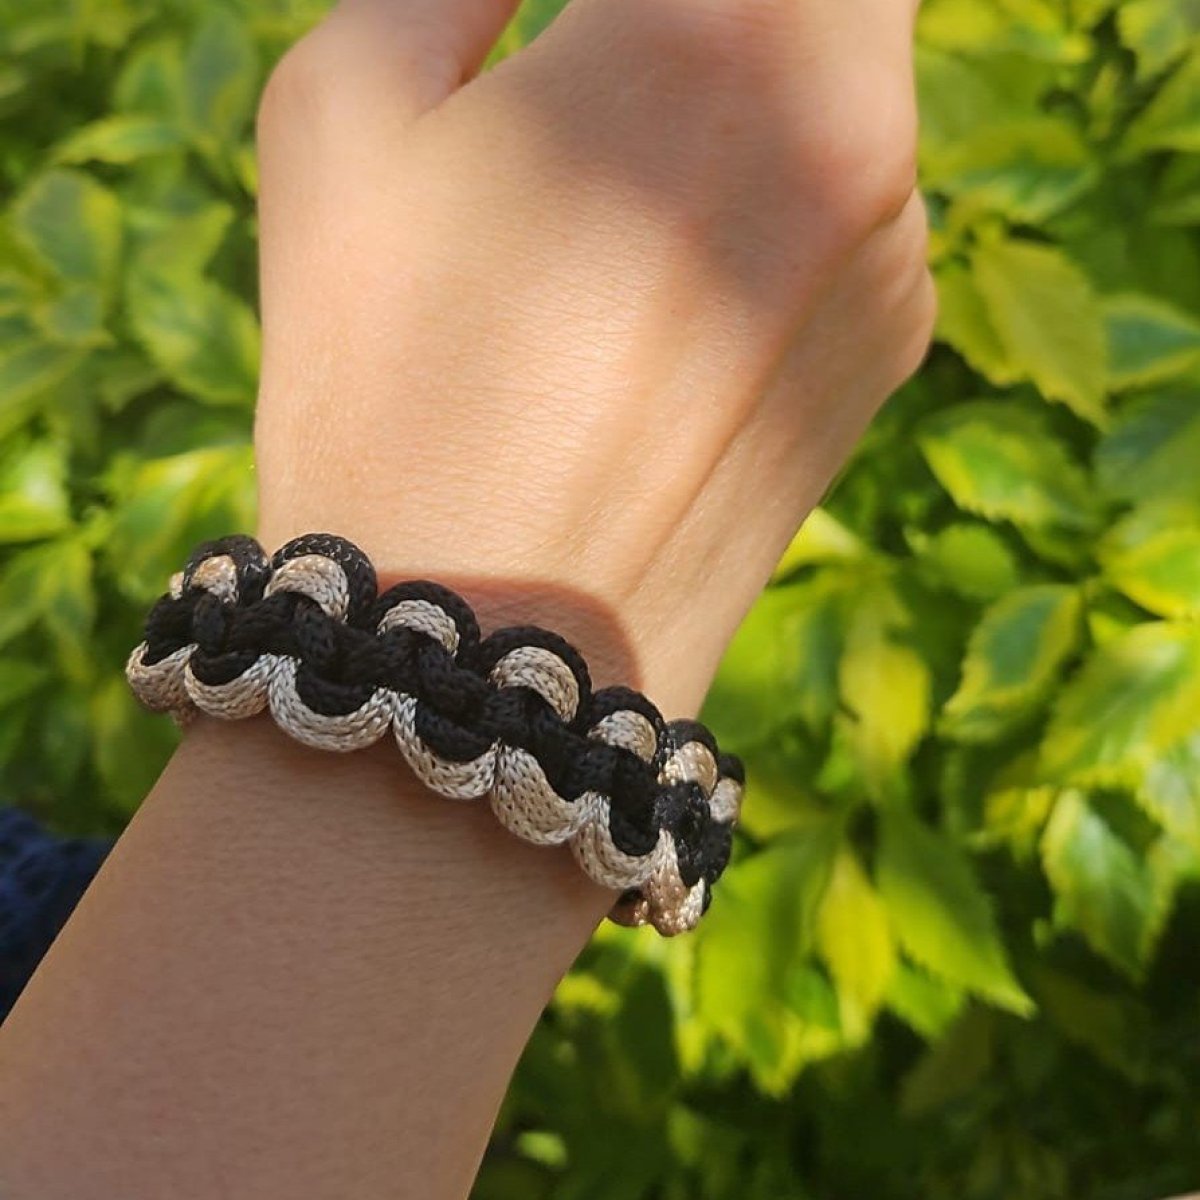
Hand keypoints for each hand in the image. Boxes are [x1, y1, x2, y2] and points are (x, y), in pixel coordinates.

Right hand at [252, 0, 934, 718]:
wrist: (493, 647)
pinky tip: (671, 293)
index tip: (573, 30)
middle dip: (717, 13)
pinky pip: (859, 198)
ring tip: (621, 185)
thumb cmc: (383, 384)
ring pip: (850, 68)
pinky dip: (780, 189)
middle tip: (617, 66)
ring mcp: (896, 246)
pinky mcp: (895, 343)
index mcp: (719, 28)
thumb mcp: (343, 111)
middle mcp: (856, 125)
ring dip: (751, 80)